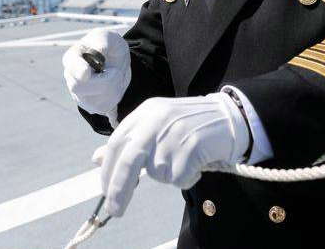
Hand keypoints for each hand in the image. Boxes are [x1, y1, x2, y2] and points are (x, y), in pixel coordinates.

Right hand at [62, 29, 130, 118]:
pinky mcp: (90, 105)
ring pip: (95, 98)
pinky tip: (113, 86)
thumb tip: (99, 50)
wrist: (118, 63)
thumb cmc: (110, 47)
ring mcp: (78, 93)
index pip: (70, 66)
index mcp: (72, 57)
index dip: (78, 70)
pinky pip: (104, 107)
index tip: (87, 71)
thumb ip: (103, 41)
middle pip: (80, 87)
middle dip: (105, 80)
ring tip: (115, 76)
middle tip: (116, 71)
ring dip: (114, 87)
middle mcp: (71, 77)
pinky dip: (115, 96)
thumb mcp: (110, 38)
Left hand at [93, 94, 249, 217]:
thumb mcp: (156, 124)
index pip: (116, 143)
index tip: (105, 191)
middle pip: (128, 160)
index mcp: (145, 112)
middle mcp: (156, 120)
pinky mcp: (191, 146)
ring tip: (184, 159)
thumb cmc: (189, 124)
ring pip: (158, 172)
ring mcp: (174, 133)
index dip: (108, 170)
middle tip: (115, 210)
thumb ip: (128, 141)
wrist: (228, 116)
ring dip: (169, 175)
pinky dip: (186, 178)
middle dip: (119, 189)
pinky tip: (196, 162)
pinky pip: (179, 178)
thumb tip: (96, 158)